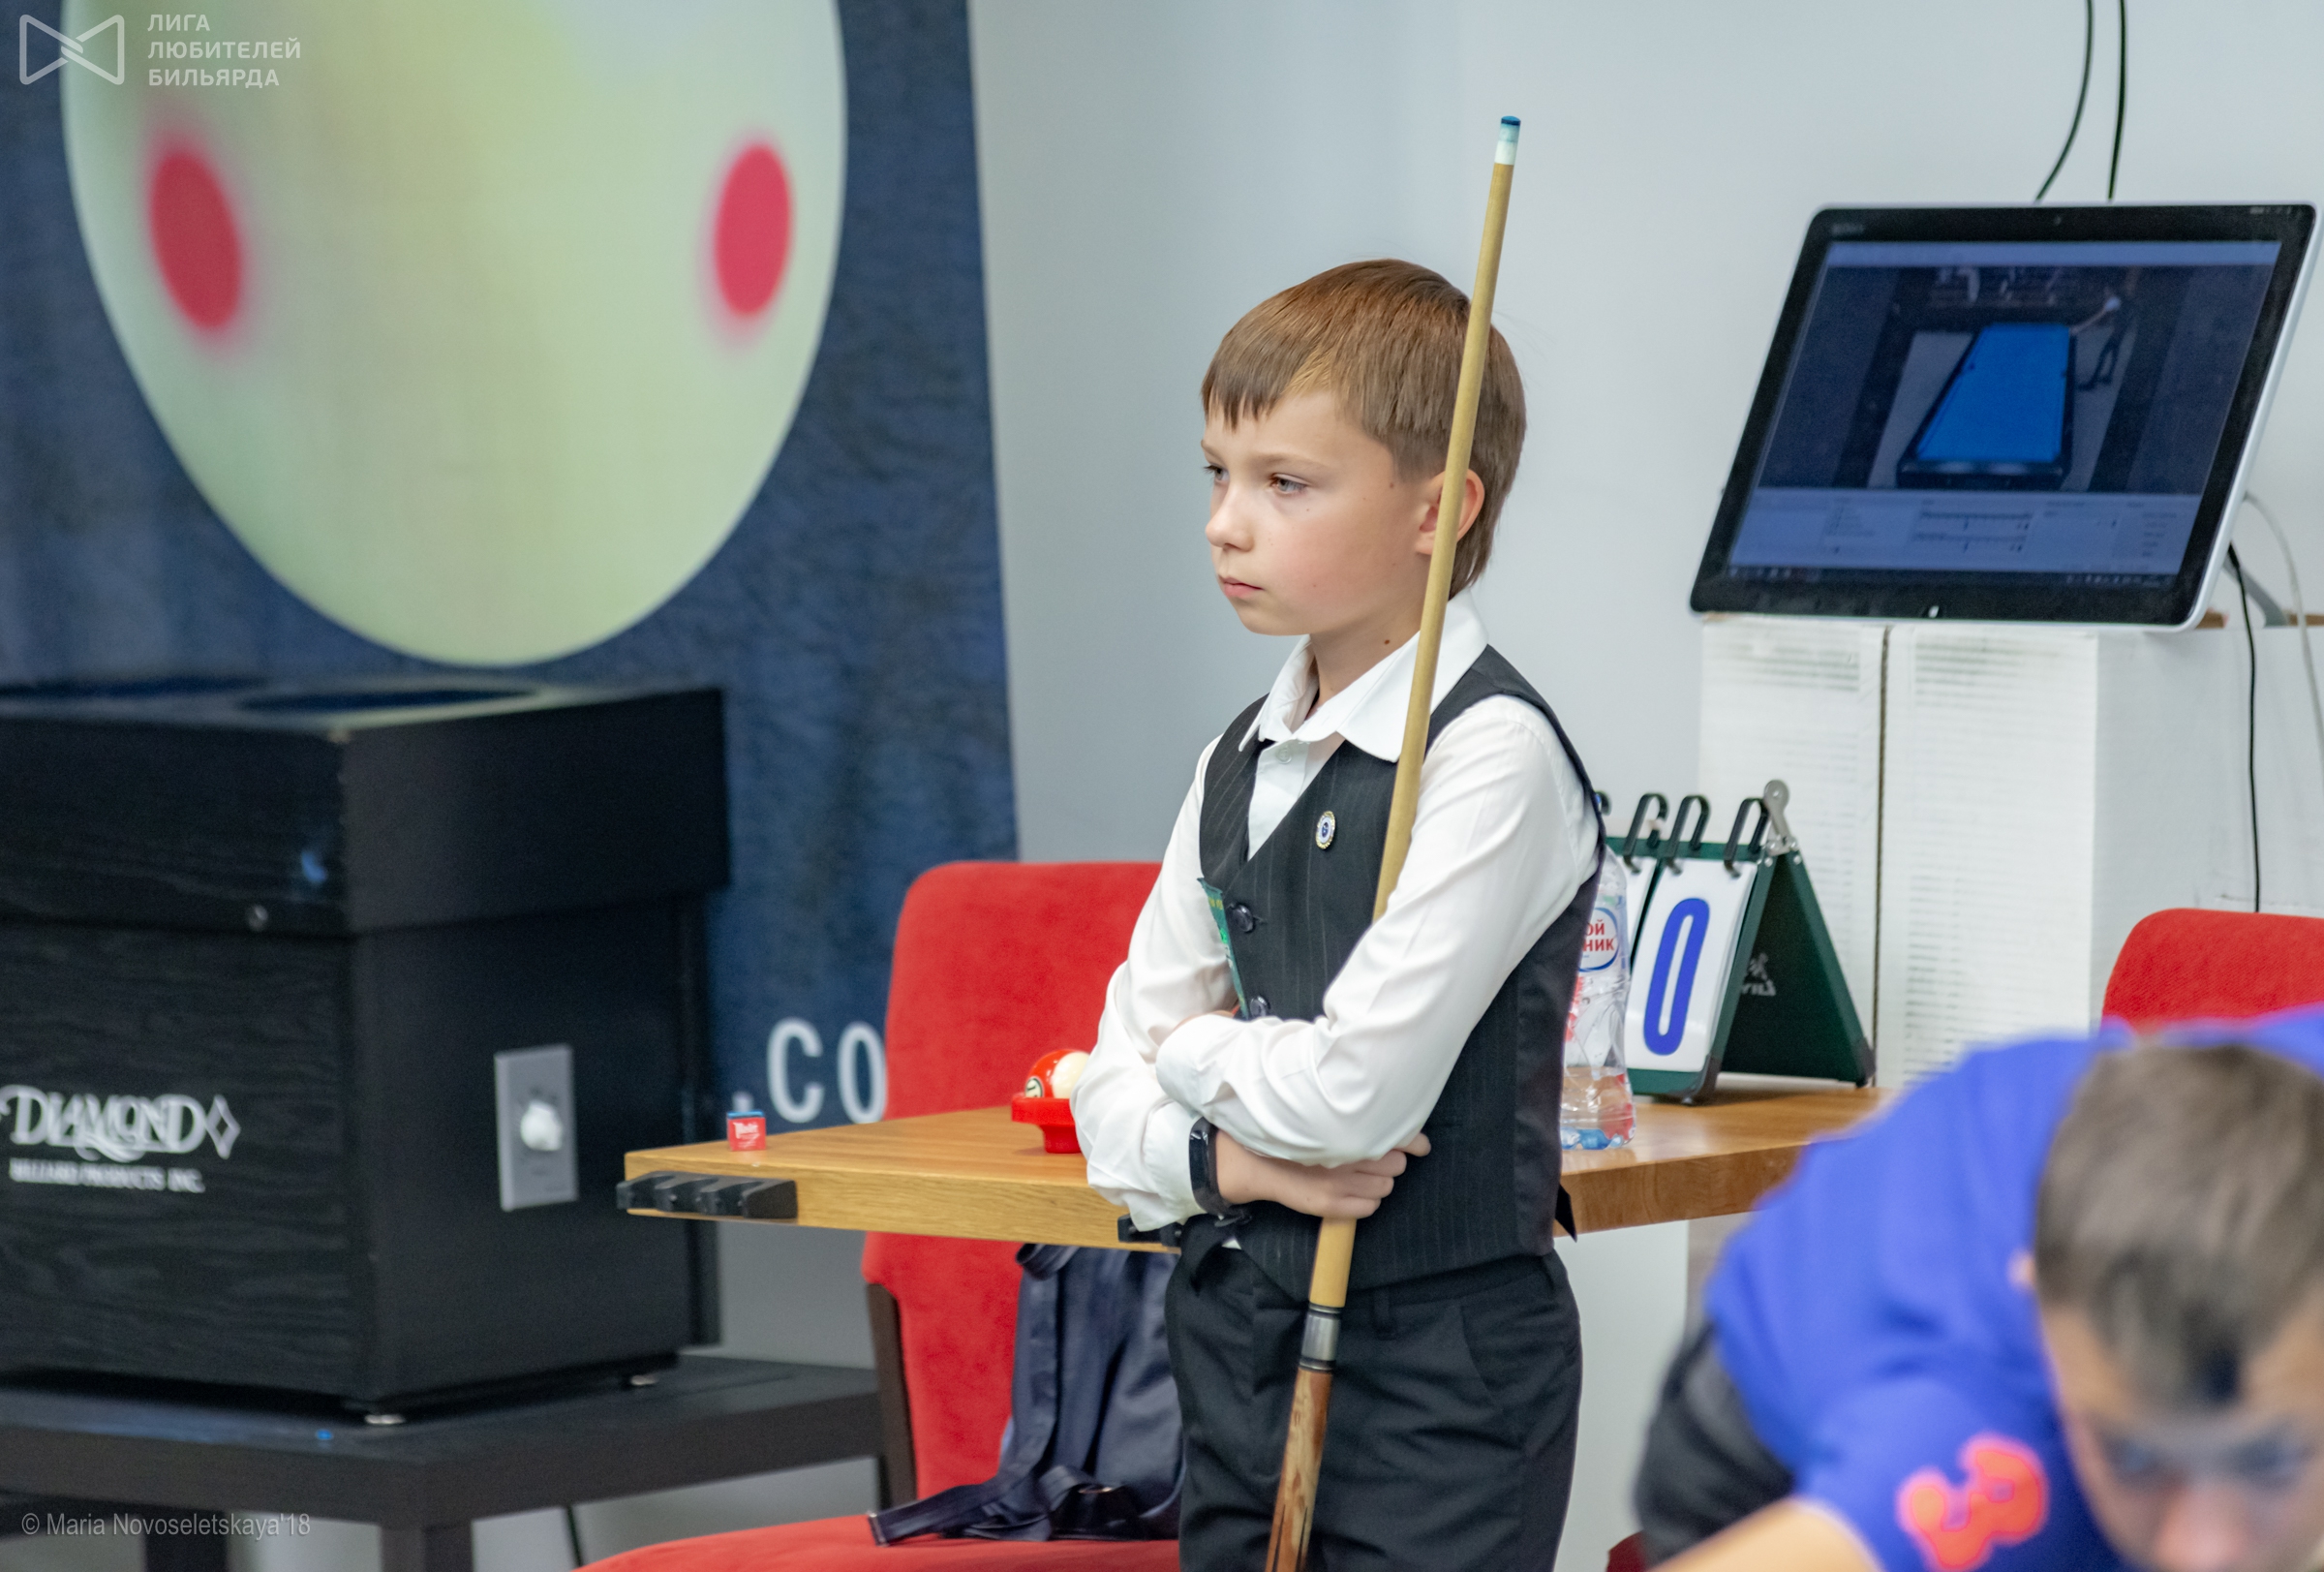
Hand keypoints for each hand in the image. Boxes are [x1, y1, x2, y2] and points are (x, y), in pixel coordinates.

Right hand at [1211, 1128, 1430, 1218]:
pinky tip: (1350, 1192)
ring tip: (1358, 1174)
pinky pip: (1370, 1208)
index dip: (1413, 1142)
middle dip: (1389, 1161)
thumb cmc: (1293, 1135)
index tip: (1419, 1145)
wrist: (1255, 1160)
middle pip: (1396, 1165)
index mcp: (1348, 1131)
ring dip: (1378, 1181)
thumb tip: (1405, 1131)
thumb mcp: (1324, 1120)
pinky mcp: (1330, 1206)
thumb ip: (1361, 1121)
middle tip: (1371, 1157)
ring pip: (1386, 1187)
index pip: (1398, 1138)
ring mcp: (1339, 1184)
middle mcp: (1347, 1157)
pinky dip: (1366, 1201)